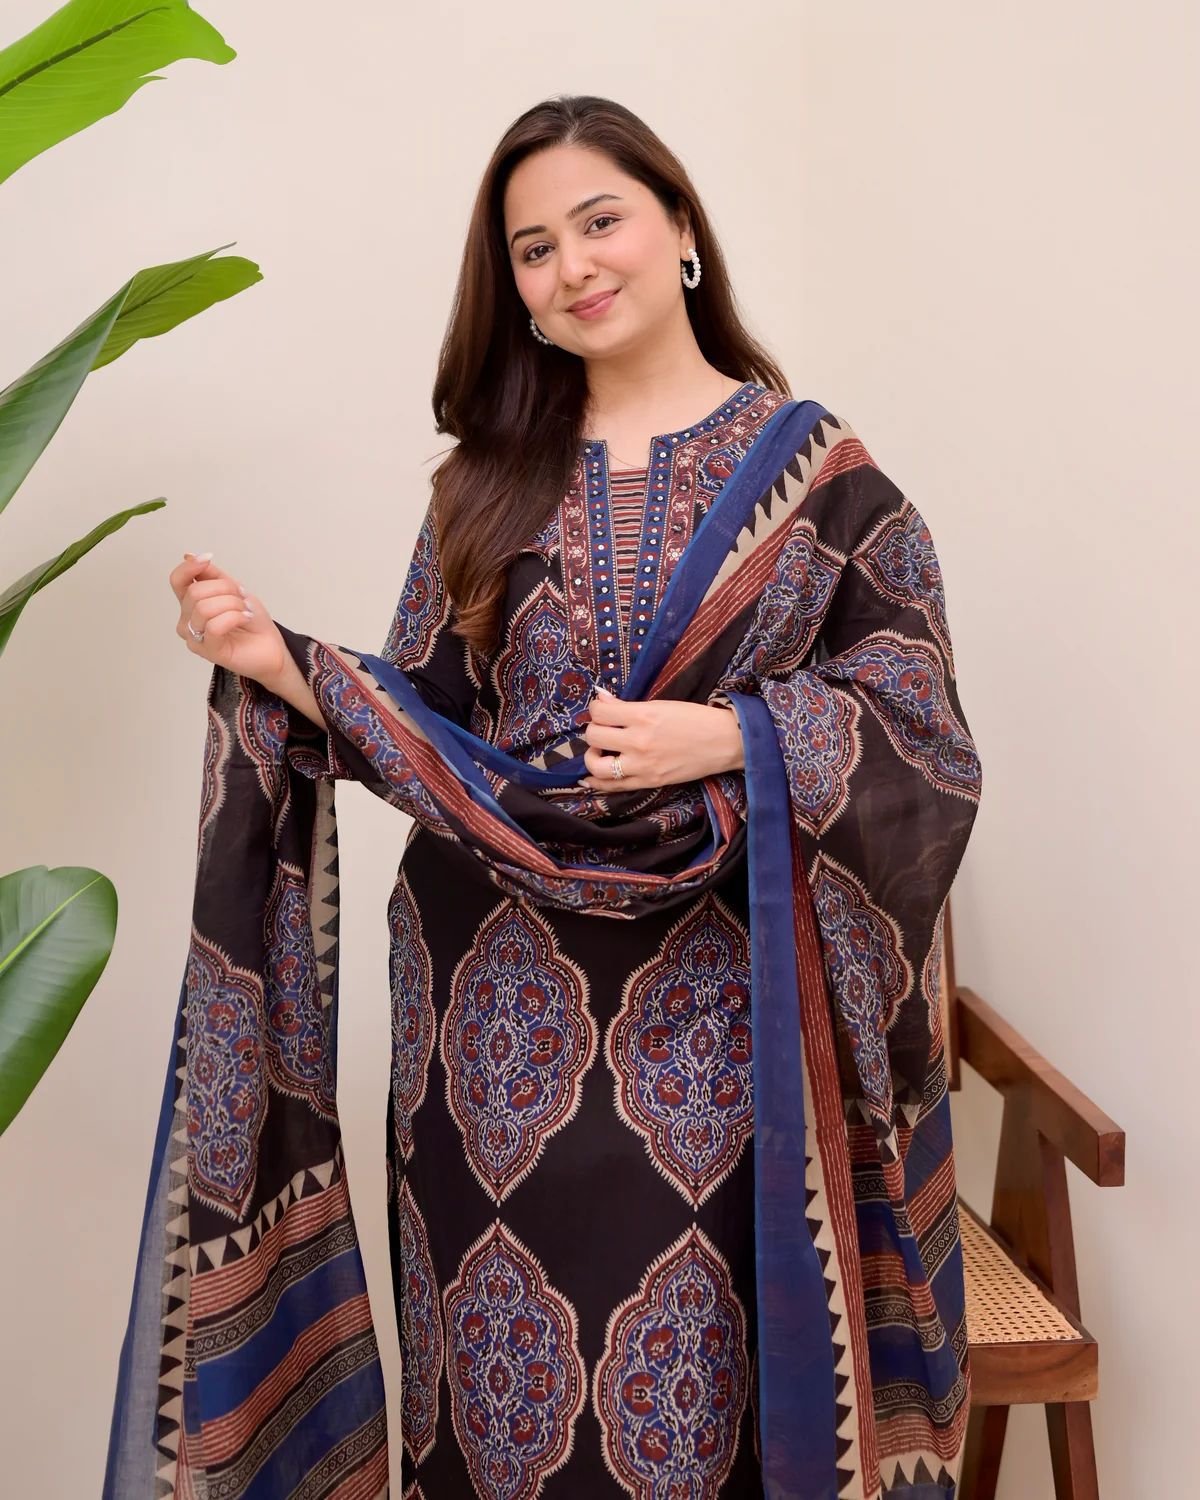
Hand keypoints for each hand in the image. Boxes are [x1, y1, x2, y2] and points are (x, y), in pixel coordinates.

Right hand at [169, 551, 287, 685]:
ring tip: (244, 611)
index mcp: (191, 604)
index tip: (207, 559)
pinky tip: (244, 619)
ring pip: (204, 608)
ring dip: (232, 605)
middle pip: (195, 592)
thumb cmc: (252, 621)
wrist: (271, 645)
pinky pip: (214, 626)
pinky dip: (235, 617)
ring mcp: (195, 637)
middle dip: (225, 590)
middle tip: (241, 600)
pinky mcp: (208, 651)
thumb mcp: (233, 589)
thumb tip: (188, 555)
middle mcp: (188, 621)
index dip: (190, 567)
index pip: (177, 580)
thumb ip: (211, 574)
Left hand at [578, 687, 742, 791]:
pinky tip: (593, 776)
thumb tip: (601, 699)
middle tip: (604, 729)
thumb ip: (628, 706)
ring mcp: (642, 765)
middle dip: (594, 730)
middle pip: (593, 736)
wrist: (724, 742)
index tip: (602, 709)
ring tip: (601, 751)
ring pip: (596, 765)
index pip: (599, 711)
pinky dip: (597, 782)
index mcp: (643, 716)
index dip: (596, 708)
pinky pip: (612, 786)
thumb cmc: (695, 718)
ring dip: (592, 756)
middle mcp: (638, 741)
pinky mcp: (648, 782)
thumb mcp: (661, 704)